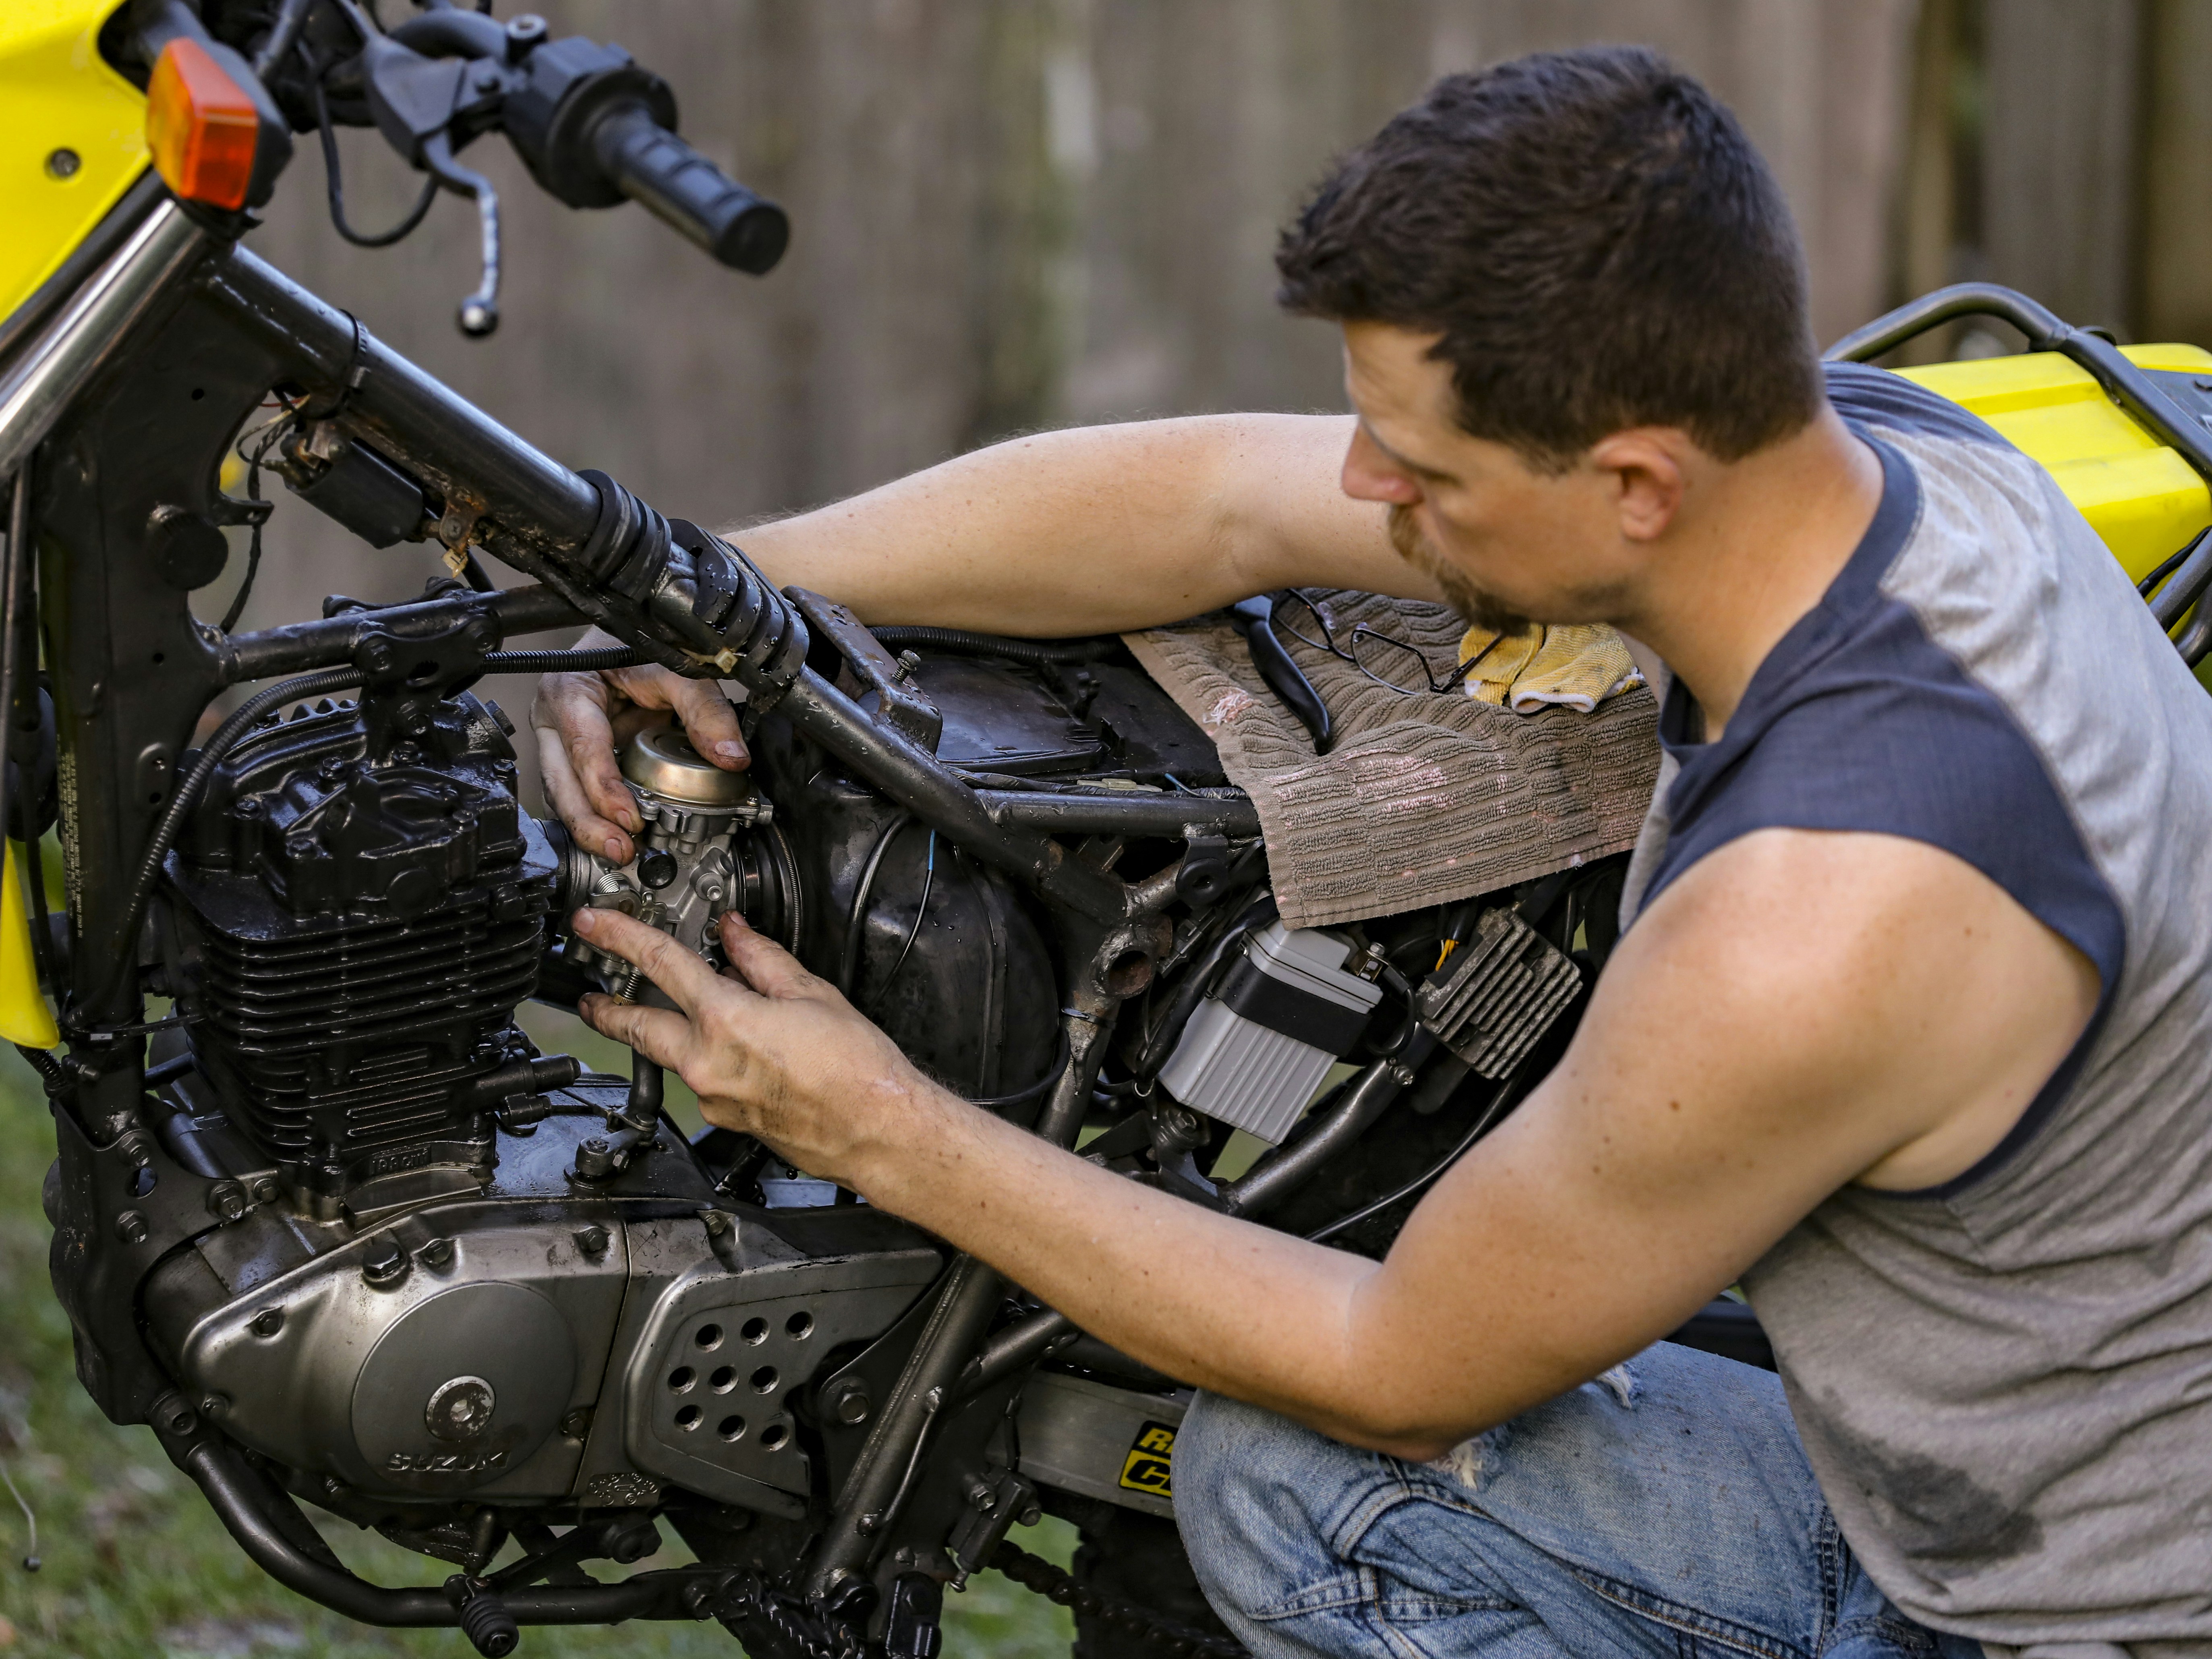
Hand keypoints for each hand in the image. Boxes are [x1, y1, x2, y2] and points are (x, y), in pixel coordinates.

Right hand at [531, 635, 748, 864]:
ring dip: (591, 827)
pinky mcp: (578, 759)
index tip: (629, 819)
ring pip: (564, 795)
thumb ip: (704, 709)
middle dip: (588, 823)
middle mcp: (556, 721)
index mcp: (568, 692)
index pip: (581, 748)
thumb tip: (731, 755)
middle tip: (622, 850)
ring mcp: (562, 743)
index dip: (603, 788)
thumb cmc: (637, 644)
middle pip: (561, 783)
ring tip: (624, 851)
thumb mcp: (676, 668)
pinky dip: (598, 817)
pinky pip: (580, 793)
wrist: (627, 636)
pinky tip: (620, 835)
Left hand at [573, 907, 952, 1186]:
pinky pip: (702, 1081)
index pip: (659, 963)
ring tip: (665, 1014)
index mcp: (726, 1020)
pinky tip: (730, 1049)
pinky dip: (705, 1058)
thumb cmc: (857, 1070)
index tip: (593, 924)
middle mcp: (707, 1064)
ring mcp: (713, 1099)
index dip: (620, 936)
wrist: (879, 1131)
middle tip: (589, 996)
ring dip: (663, 1032)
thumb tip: (733, 934)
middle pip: (638, 1027)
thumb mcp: (812, 993)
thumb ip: (762, 959)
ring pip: (670, 1056)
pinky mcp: (728, 1121)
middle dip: (607, 1008)